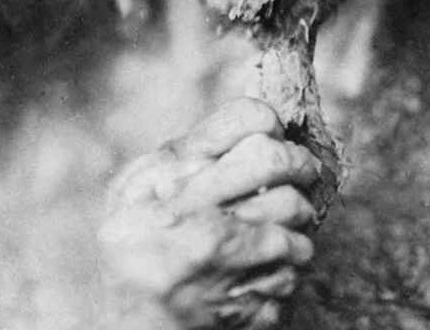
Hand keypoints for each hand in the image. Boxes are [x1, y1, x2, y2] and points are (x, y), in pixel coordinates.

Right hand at [98, 98, 320, 328]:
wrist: (130, 326)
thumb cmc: (134, 247)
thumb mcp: (136, 189)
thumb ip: (185, 155)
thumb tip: (260, 121)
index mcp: (168, 180)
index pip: (251, 120)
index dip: (271, 125)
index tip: (272, 136)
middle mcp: (197, 218)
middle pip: (280, 161)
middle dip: (299, 164)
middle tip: (299, 170)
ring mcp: (226, 265)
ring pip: (297, 215)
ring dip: (295, 221)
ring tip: (275, 225)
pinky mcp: (249, 304)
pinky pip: (294, 270)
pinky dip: (283, 267)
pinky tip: (258, 266)